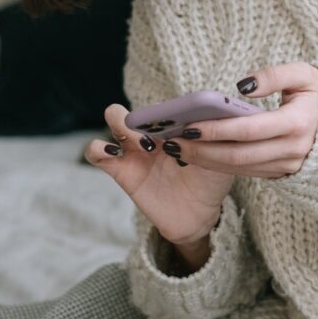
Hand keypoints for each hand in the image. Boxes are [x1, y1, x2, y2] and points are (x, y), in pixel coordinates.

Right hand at [84, 104, 232, 246]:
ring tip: (147, 147)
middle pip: (140, 105)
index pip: (165, 102)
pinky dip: (97, 148)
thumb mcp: (221, 158)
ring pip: (114, 119)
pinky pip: (97, 153)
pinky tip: (112, 152)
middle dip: (144, 115)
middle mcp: (154, 132)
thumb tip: (200, 123)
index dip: (169, 108)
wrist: (198, 216)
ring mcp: (135, 150)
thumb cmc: (211, 181)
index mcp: (176, 123)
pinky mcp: (121, 170)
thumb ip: (213, 139)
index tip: (181, 122)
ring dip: (124, 125)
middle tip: (160, 136)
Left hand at [178, 62, 317, 178]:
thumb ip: (274, 75)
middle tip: (172, 140)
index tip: (189, 125)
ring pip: (238, 168)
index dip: (217, 129)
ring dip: (205, 160)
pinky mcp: (280, 173)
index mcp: (298, 123)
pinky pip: (245, 172)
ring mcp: (287, 165)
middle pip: (238, 155)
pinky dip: (219, 165)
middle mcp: (292, 150)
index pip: (249, 130)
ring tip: (177, 147)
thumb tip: (241, 86)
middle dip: (202, 149)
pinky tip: (198, 154)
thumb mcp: (305, 74)